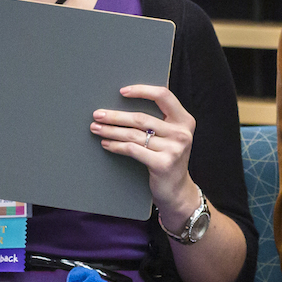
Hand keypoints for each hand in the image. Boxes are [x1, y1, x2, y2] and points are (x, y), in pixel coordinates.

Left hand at [91, 85, 201, 224]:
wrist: (177, 190)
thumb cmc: (167, 158)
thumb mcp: (170, 136)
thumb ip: (157, 121)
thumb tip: (121, 107)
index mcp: (184, 120)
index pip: (163, 96)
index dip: (142, 91)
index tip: (121, 92)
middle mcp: (182, 133)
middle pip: (141, 118)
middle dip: (115, 116)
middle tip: (98, 115)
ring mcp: (174, 149)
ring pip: (133, 135)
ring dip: (111, 131)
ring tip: (96, 129)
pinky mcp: (163, 164)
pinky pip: (132, 150)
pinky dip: (116, 146)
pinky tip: (106, 144)